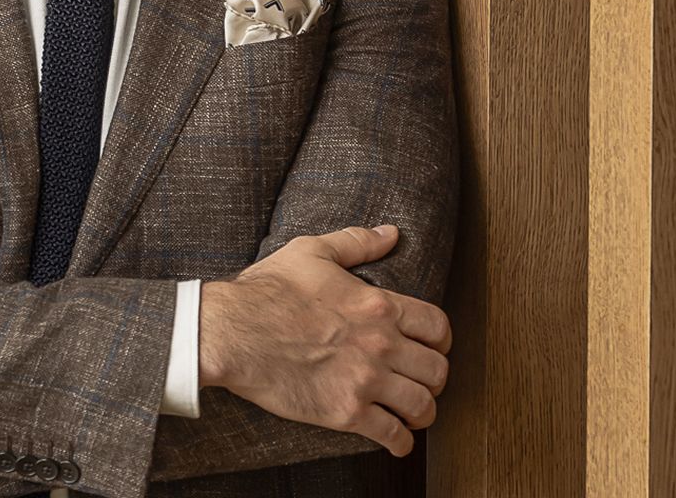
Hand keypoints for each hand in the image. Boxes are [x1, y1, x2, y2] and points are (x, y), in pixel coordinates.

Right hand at [198, 224, 452, 456]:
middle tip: (422, 382)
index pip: (437, 327)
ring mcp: (365, 380)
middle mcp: (381, 343)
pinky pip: (393, 435)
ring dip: (423, 412)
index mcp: (378, 304)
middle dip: (435, 379)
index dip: (442, 341)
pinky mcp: (346, 412)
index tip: (433, 349)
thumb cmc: (267, 291)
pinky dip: (401, 442)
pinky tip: (396, 440)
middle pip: (437, 370)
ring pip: (423, 405)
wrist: (233, 332)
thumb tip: (391, 233)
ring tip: (413, 414)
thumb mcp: (312, 252)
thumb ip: (356, 242)